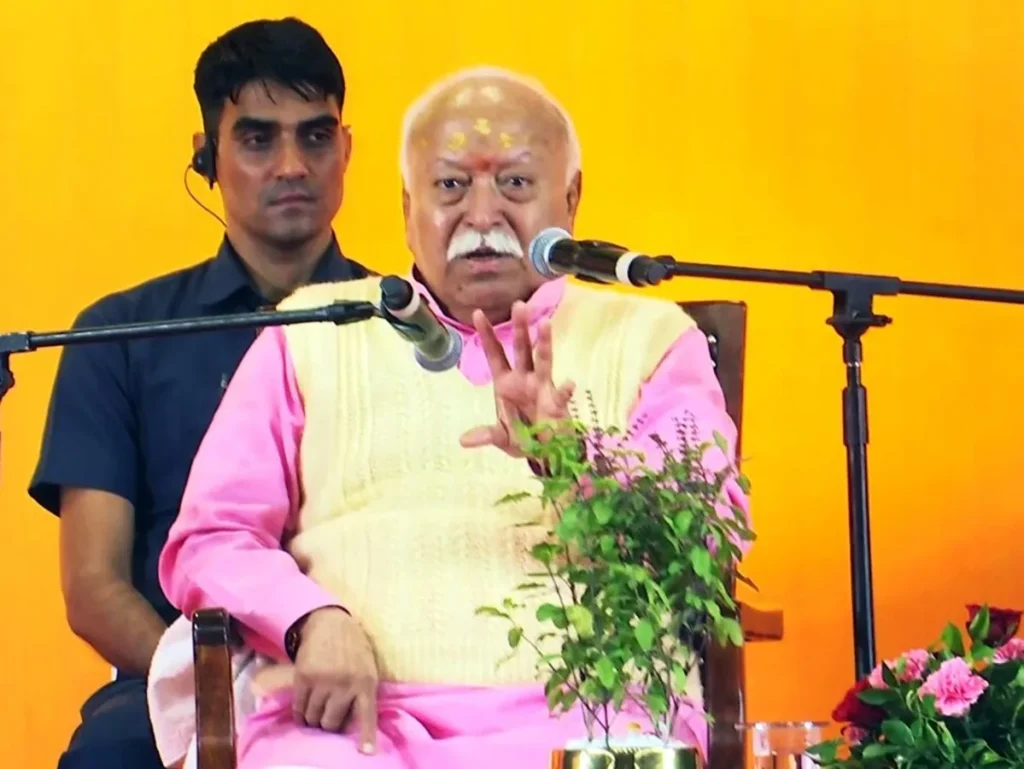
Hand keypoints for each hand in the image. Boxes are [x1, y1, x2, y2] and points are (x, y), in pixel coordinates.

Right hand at [291, 607, 378, 752]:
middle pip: (332, 723)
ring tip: (315, 715)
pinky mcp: (304, 677)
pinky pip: (299, 707)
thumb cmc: (353, 647)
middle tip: (327, 720)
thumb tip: (355, 721)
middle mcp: (345, 684)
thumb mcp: (367, 667)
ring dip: (313, 720)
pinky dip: (300, 713)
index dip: (366, 736)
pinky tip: (303, 711)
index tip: (366, 753)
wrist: (330, 623)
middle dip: (329, 726)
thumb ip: (363, 690)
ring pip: (314, 717)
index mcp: (366, 682)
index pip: (366, 715)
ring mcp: (323, 681)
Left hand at [459, 301, 574, 456]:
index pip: (495, 354)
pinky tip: (569, 385)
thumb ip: (486, 435)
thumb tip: (463, 441)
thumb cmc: (523, 438)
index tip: (477, 313)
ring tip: (545, 324)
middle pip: (522, 349)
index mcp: (506, 383)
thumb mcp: (501, 438)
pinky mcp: (556, 403)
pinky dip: (565, 391)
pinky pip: (560, 395)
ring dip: (544, 343)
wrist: (546, 452)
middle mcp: (525, 379)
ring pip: (543, 361)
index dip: (487, 335)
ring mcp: (542, 388)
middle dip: (520, 328)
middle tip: (519, 305)